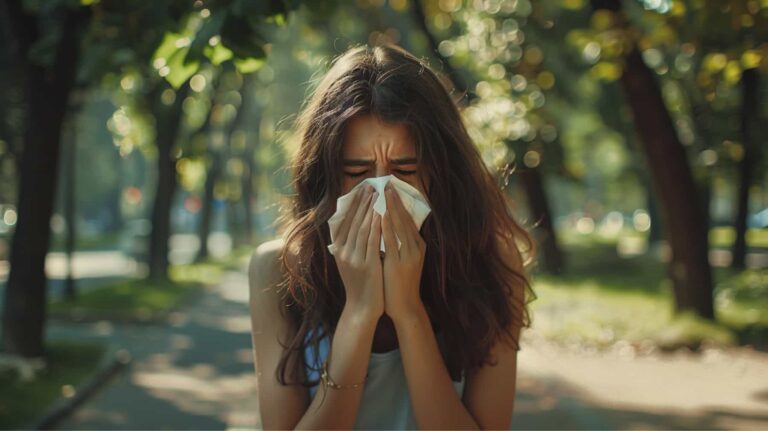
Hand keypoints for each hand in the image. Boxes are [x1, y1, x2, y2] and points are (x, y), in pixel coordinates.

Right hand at [329, 185, 384, 319]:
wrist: (362, 309)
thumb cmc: (359, 285)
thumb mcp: (348, 264)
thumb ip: (348, 247)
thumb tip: (351, 228)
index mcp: (339, 250)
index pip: (345, 222)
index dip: (353, 205)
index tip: (361, 191)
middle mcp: (344, 252)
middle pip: (353, 222)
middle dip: (362, 203)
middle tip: (370, 186)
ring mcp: (354, 258)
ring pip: (362, 228)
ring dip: (370, 209)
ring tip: (377, 194)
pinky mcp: (366, 265)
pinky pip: (372, 240)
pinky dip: (376, 225)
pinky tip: (382, 214)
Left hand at [381, 182, 426, 322]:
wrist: (405, 306)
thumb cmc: (400, 283)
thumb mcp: (402, 260)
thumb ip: (397, 243)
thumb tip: (386, 224)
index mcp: (418, 245)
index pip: (408, 219)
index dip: (399, 203)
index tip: (390, 189)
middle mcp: (416, 247)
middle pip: (405, 218)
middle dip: (395, 200)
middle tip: (387, 184)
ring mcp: (408, 255)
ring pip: (399, 226)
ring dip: (390, 208)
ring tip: (383, 194)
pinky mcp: (399, 262)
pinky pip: (391, 240)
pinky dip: (385, 226)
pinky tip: (379, 216)